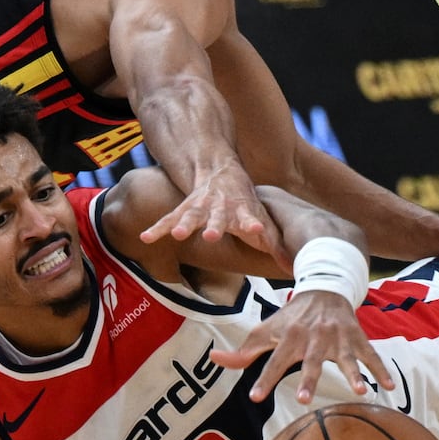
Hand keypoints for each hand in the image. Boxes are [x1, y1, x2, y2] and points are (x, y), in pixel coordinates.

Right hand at [139, 164, 275, 255]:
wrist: (220, 172)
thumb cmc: (245, 203)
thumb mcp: (263, 221)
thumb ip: (276, 245)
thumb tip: (293, 267)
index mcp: (243, 211)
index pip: (251, 219)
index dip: (254, 225)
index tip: (256, 230)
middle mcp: (221, 208)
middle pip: (218, 218)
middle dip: (214, 226)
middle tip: (211, 235)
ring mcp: (201, 207)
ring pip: (191, 216)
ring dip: (184, 224)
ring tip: (177, 235)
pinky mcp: (185, 208)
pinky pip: (169, 219)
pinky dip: (157, 228)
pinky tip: (145, 238)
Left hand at [209, 290, 391, 402]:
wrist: (325, 287)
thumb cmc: (292, 317)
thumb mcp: (266, 329)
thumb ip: (244, 350)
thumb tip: (214, 358)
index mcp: (290, 336)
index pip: (274, 360)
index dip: (264, 377)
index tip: (256, 397)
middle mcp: (314, 337)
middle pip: (311, 361)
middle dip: (309, 378)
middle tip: (305, 400)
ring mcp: (338, 338)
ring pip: (346, 357)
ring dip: (353, 373)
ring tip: (359, 390)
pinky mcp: (357, 338)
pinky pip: (371, 355)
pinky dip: (381, 370)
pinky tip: (388, 388)